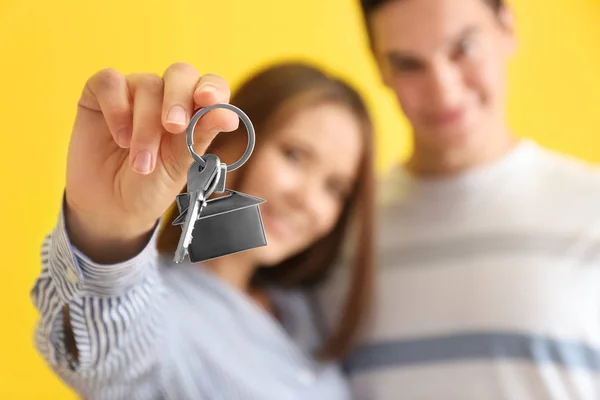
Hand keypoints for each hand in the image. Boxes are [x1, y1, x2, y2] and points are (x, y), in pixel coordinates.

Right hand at [64, 63, 238, 261]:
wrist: (112, 207)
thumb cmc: (152, 184)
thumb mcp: (180, 165)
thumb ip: (201, 136)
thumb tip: (231, 118)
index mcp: (194, 110)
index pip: (211, 86)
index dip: (212, 89)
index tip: (208, 101)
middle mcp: (166, 95)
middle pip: (180, 74)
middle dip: (178, 100)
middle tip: (173, 127)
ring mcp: (134, 91)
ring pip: (146, 85)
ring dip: (145, 127)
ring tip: (141, 163)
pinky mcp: (100, 93)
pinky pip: (110, 82)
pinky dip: (116, 109)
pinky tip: (120, 138)